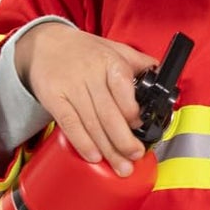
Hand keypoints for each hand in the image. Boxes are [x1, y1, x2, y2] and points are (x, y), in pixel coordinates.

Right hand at [16, 24, 158, 176]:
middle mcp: (90, 75)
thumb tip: (164, 76)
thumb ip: (139, 62)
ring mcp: (70, 87)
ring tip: (121, 166)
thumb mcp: (115, 48)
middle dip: (124, 141)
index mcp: (110, 62)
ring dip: (108, 149)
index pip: (124, 92)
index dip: (132, 115)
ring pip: (91, 123)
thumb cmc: (85, 50)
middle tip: (135, 156)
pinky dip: (82, 143)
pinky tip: (94, 156)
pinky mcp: (53, 98)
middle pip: (109, 114)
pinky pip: (69, 124)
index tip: (141, 130)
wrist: (45, 43)